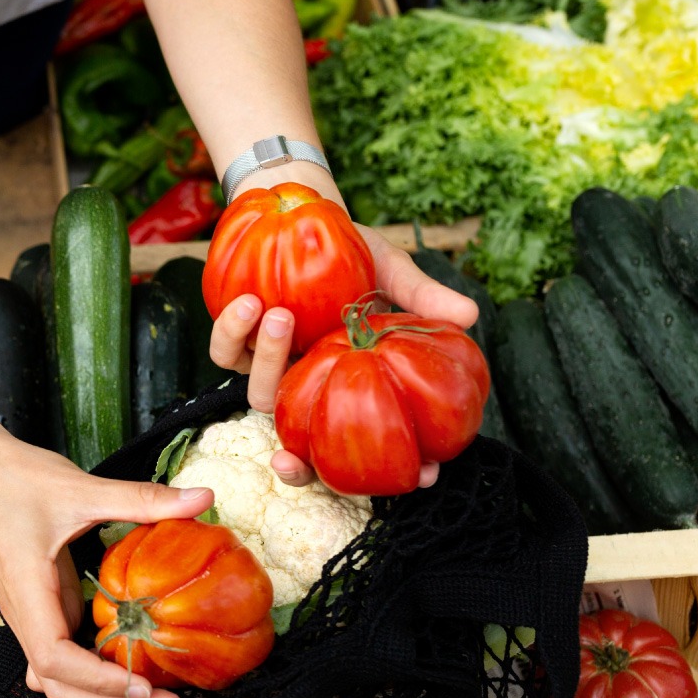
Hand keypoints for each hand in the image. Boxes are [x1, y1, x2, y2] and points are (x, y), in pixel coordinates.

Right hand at [0, 433, 213, 697]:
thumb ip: (141, 498)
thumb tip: (204, 497)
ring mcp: (32, 620)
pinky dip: (94, 678)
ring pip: (57, 683)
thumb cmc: (21, 481)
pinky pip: (63, 662)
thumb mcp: (84, 488)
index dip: (96, 680)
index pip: (53, 660)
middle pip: (58, 688)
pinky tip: (132, 671)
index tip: (142, 683)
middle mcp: (25, 617)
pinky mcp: (42, 613)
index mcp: (27, 593)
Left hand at [208, 221, 478, 488]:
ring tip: (282, 314)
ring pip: (260, 397)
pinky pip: (225, 353)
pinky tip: (250, 302)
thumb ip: (422, 298)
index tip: (422, 477)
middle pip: (302, 445)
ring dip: (270, 362)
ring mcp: (271, 369)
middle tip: (293, 458)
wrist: (303, 219)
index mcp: (349, 381)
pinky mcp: (236, 344)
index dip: (385, 475)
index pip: (364, 444)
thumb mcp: (392, 273)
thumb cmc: (354, 252)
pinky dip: (232, 331)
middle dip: (298, 464)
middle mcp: (310, 384)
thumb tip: (471, 315)